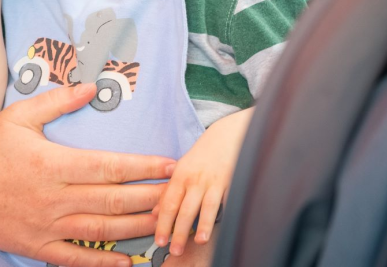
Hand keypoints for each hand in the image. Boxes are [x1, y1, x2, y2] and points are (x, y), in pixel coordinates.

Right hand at [0, 83, 176, 266]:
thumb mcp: (17, 116)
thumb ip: (56, 102)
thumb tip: (91, 87)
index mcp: (52, 163)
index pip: (108, 167)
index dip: (143, 167)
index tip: (169, 164)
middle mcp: (54, 197)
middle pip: (113, 201)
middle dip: (151, 198)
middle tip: (180, 193)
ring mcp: (46, 226)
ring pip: (102, 232)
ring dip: (138, 229)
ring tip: (165, 223)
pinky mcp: (37, 247)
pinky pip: (76, 259)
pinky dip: (103, 264)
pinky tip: (128, 262)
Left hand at [153, 109, 252, 256]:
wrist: (227, 135)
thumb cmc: (202, 156)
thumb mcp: (181, 169)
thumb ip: (169, 191)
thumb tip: (154, 212)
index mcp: (180, 176)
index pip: (168, 203)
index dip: (162, 223)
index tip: (159, 241)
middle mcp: (195, 179)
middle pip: (184, 209)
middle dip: (178, 231)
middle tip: (174, 250)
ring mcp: (214, 182)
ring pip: (206, 207)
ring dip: (202, 225)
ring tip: (198, 241)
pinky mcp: (232, 183)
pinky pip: (226, 201)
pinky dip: (225, 214)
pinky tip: (225, 227)